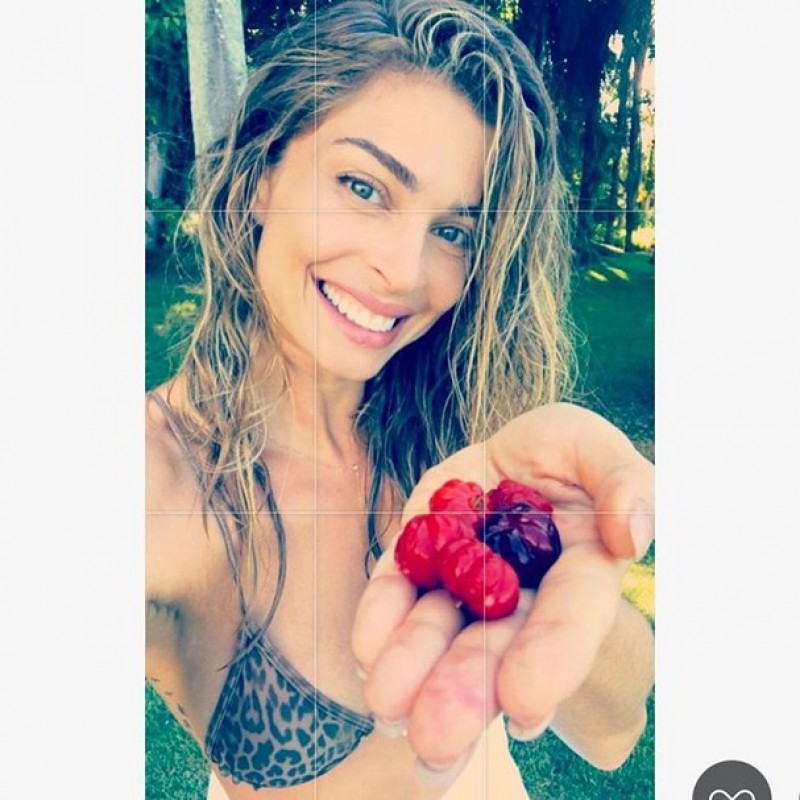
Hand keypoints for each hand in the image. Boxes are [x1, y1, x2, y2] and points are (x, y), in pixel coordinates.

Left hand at [351, 403, 653, 781]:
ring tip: (387, 702)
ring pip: (439, 631)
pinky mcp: (416, 562)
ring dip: (413, 669)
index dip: (551, 660)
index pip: (569, 621)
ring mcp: (461, 582)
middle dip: (467, 692)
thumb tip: (629, 536)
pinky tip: (368, 648)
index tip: (524, 703)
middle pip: (496, 649)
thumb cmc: (563, 451)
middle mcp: (518, 595)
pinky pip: (396, 593)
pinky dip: (380, 619)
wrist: (508, 452)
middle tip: (436, 741)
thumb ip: (624, 480)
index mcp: (576, 575)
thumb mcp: (594, 445)